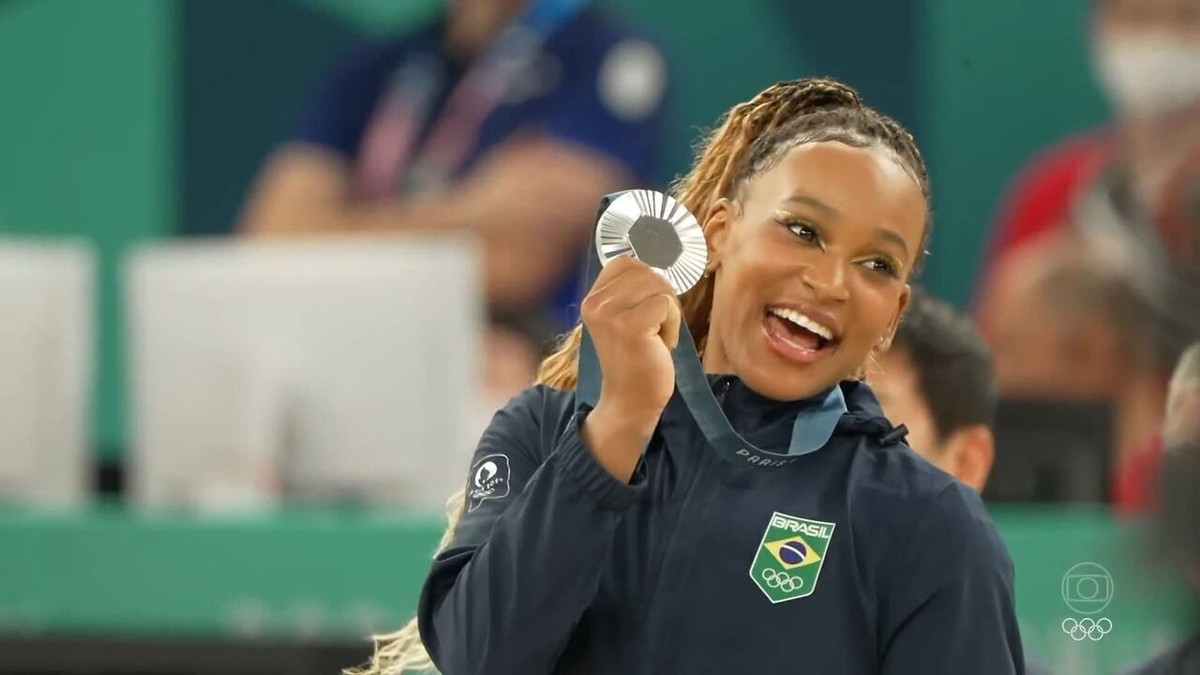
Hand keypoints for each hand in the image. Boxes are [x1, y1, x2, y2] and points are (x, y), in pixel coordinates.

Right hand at [578, 256, 680, 480]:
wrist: (631, 399)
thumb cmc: (636, 357)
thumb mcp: (625, 317)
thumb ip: (633, 289)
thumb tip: (660, 252)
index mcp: (592, 298)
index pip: (626, 261)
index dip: (648, 276)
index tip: (651, 304)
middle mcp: (595, 303)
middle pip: (647, 272)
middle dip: (662, 298)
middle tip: (653, 327)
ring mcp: (610, 315)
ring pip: (660, 287)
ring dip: (668, 312)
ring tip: (655, 336)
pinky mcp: (630, 327)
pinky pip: (666, 305)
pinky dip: (671, 325)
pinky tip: (659, 345)